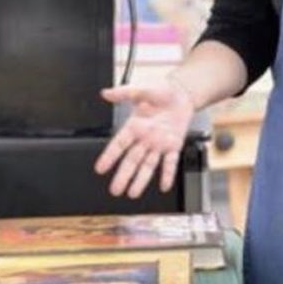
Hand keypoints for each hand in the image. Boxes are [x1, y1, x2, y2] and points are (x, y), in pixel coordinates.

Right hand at [95, 76, 195, 197]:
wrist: (182, 94)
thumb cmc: (161, 92)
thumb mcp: (142, 90)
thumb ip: (125, 92)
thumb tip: (107, 93)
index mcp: (134, 126)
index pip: (118, 144)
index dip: (109, 157)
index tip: (100, 168)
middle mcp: (144, 139)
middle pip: (131, 160)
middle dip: (123, 176)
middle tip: (115, 190)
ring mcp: (158, 144)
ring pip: (148, 165)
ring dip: (141, 180)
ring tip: (133, 193)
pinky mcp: (173, 146)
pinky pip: (169, 162)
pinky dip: (167, 174)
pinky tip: (164, 185)